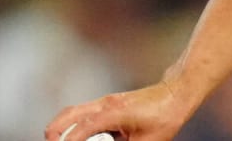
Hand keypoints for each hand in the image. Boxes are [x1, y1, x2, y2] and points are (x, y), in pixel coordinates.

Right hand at [45, 82, 192, 140]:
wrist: (177, 94)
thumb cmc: (165, 116)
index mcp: (113, 112)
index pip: (81, 129)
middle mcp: (104, 104)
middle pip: (67, 116)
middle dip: (54, 134)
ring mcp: (104, 102)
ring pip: (71, 113)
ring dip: (62, 129)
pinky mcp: (107, 104)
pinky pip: (81, 114)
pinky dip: (74, 126)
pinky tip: (80, 139)